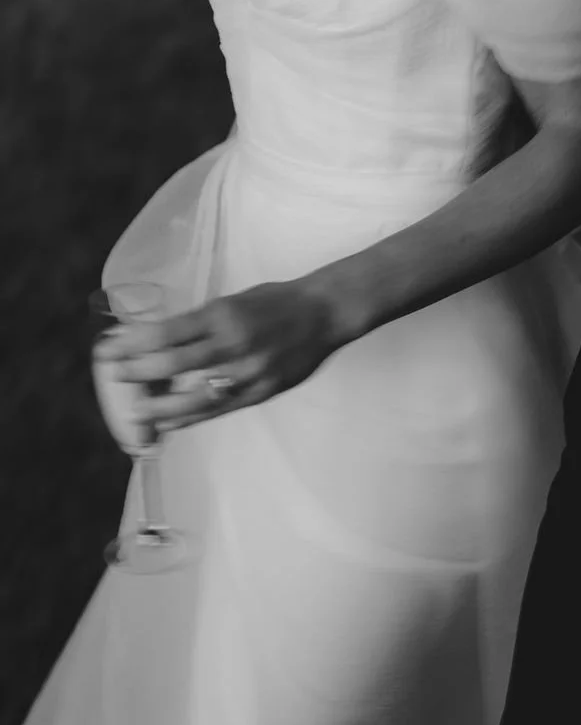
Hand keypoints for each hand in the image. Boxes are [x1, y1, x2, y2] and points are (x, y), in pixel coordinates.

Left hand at [94, 280, 339, 431]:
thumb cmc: (277, 303)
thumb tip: (159, 340)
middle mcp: (233, 343)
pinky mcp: (262, 391)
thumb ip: (201, 323)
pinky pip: (221, 409)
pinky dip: (193, 418)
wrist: (324, 314)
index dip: (134, 344)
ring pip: (196, 396)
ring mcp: (248, 371)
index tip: (112, 350)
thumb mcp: (234, 301)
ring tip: (138, 414)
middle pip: (174, 364)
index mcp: (222, 315)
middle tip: (118, 378)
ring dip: (162, 407)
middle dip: (139, 373)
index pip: (166, 332)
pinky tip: (172, 423)